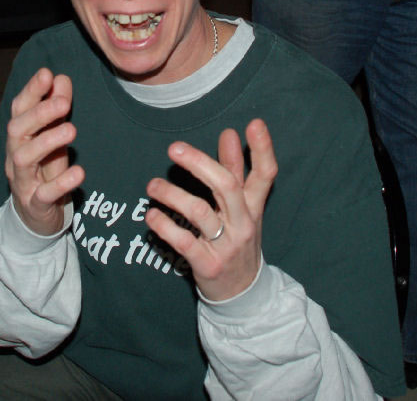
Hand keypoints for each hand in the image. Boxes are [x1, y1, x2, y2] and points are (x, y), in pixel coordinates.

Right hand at [5, 68, 83, 234]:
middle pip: (16, 131)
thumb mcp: (53, 137)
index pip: (20, 109)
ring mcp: (23, 182)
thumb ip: (57, 109)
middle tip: (63, 102)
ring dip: (47, 142)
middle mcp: (15, 156)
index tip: (47, 74)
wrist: (36, 217)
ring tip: (72, 130)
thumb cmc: (45, 170)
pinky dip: (60, 183)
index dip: (31, 91)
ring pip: (24, 159)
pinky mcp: (35, 205)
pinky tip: (78, 173)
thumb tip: (61, 78)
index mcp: (20, 137)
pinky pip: (44, 194)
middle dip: (38, 114)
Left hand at [145, 119, 276, 300]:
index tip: (254, 123)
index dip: (263, 149)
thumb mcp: (241, 207)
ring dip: (172, 194)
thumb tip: (228, 134)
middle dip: (200, 163)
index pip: (265, 174)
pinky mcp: (208, 265)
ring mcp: (226, 245)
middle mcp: (243, 223)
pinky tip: (152, 216)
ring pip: (200, 212)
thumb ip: (234, 170)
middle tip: (175, 148)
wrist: (241, 293)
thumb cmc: (236, 238)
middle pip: (226, 186)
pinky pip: (184, 242)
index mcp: (253, 205)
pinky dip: (165, 226)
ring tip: (152, 186)